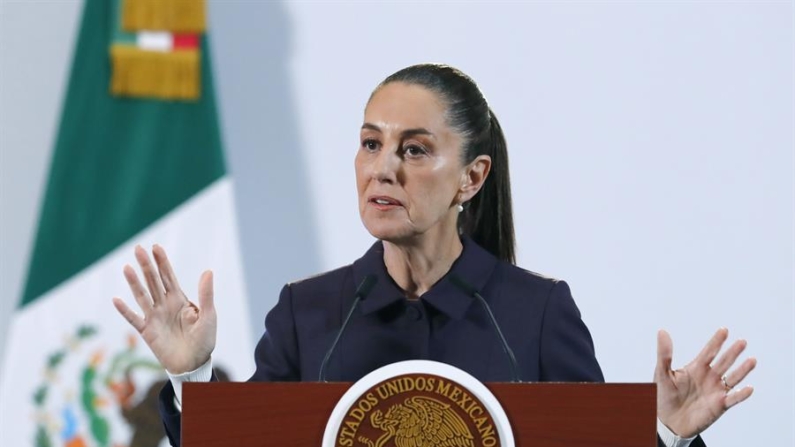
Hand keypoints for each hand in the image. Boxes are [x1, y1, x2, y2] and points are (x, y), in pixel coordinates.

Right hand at [112, 245, 216, 373]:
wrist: (194, 364)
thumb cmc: (204, 340)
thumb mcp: (208, 315)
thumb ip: (206, 294)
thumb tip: (208, 271)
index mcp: (179, 299)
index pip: (169, 276)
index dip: (162, 262)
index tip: (155, 247)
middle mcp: (164, 305)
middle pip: (153, 281)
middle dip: (146, 266)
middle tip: (138, 248)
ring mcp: (154, 317)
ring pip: (142, 296)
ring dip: (134, 283)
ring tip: (127, 267)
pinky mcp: (147, 332)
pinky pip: (134, 319)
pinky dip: (125, 311)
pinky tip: (117, 300)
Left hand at [655, 328, 755, 437]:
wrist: (667, 421)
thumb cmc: (663, 396)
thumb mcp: (662, 373)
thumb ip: (664, 354)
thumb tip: (662, 332)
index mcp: (696, 368)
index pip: (708, 352)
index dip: (716, 341)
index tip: (724, 330)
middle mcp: (709, 377)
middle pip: (723, 362)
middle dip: (732, 352)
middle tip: (742, 341)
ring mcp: (715, 391)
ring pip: (732, 378)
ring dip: (742, 370)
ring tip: (752, 360)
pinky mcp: (719, 405)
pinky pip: (733, 399)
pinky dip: (741, 394)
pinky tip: (748, 388)